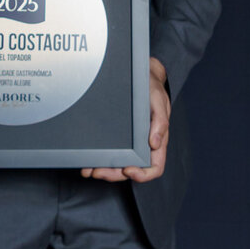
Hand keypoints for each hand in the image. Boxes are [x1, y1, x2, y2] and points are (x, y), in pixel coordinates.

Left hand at [81, 57, 169, 183]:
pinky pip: (111, 151)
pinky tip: (89, 159)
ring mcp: (130, 142)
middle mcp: (143, 145)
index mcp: (156, 140)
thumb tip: (155, 143)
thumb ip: (160, 121)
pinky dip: (100, 158)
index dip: (142, 174)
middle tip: (98, 172)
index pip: (154, 167)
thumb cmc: (152, 88)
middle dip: (114, 174)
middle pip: (131, 169)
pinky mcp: (118, 135)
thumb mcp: (159, 100)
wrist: (141, 74)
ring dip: (104, 169)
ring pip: (118, 164)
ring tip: (89, 169)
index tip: (129, 170)